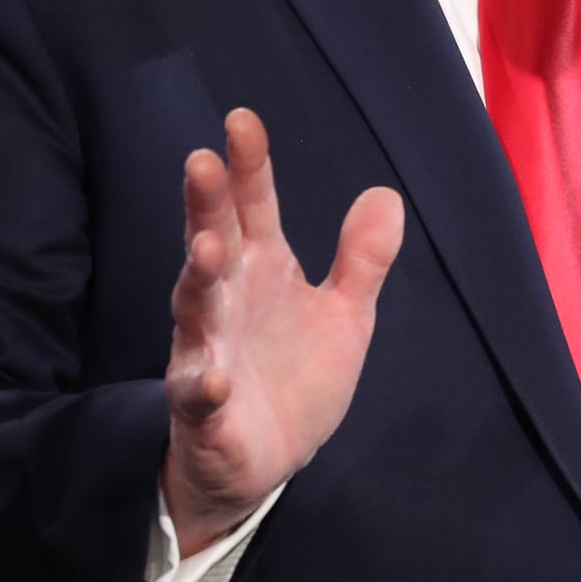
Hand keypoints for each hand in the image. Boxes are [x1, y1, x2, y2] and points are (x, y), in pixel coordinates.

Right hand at [162, 108, 403, 555]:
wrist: (264, 462)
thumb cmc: (294, 375)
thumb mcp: (344, 315)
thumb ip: (361, 259)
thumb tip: (385, 194)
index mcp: (261, 270)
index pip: (252, 208)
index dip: (248, 167)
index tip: (242, 120)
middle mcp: (226, 301)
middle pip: (213, 242)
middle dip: (207, 205)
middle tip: (203, 161)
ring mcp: (207, 353)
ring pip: (195, 309)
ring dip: (198, 278)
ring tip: (207, 248)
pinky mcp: (204, 411)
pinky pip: (198, 395)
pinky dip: (202, 386)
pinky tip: (211, 377)